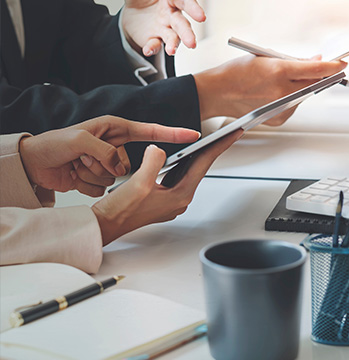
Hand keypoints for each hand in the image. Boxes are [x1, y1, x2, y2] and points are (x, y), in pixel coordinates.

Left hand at [19, 116, 199, 196]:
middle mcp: (112, 146)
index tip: (192, 135)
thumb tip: (120, 167)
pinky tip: (74, 176)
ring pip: (118, 177)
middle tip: (84, 159)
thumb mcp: (80, 140)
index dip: (172, 134)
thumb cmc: (51, 144)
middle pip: (130, 162)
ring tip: (76, 166)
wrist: (31, 164)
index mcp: (113, 129)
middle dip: (107, 166)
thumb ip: (106, 152)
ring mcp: (105, 164)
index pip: (150, 131)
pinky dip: (88, 185)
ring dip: (94, 175)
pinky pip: (105, 187)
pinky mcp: (98, 178)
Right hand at [91, 130, 241, 244]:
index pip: (204, 164)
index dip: (219, 146)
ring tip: (207, 140)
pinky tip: (178, 156)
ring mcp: (170, 200)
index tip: (232, 134)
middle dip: (211, 149)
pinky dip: (178, 164)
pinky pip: (174, 176)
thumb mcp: (139, 182)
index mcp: (180, 195)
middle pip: (199, 167)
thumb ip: (153, 161)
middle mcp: (179, 199)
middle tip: (225, 134)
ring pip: (187, 172)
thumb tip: (159, 149)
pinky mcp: (161, 198)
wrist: (105, 225)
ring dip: (194, 156)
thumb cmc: (120, 211)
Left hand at [121, 0, 206, 56]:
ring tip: (172, 51)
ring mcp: (166, 28)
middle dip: (187, 33)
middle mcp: (173, 14)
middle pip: (183, 24)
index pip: (186, 1)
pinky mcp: (156, 38)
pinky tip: (148, 49)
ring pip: (174, 37)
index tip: (201, 17)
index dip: (194, 8)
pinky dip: (152, 48)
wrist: (131, 10)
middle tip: (191, 42)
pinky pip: (156, 44)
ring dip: (174, 44)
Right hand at [193, 55, 346, 124]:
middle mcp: (282, 92)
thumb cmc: (236, 72)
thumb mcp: (266, 57)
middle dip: (321, 76)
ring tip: (284, 79)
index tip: (342, 63)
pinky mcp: (278, 118)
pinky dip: (292, 97)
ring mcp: (280, 108)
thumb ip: (293, 60)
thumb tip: (316, 61)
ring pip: (304, 95)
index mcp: (279, 71)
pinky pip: (294, 105)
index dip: (333, 66)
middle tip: (326, 69)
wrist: (217, 92)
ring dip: (303, 86)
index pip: (316, 70)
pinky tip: (277, 92)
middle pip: (314, 84)